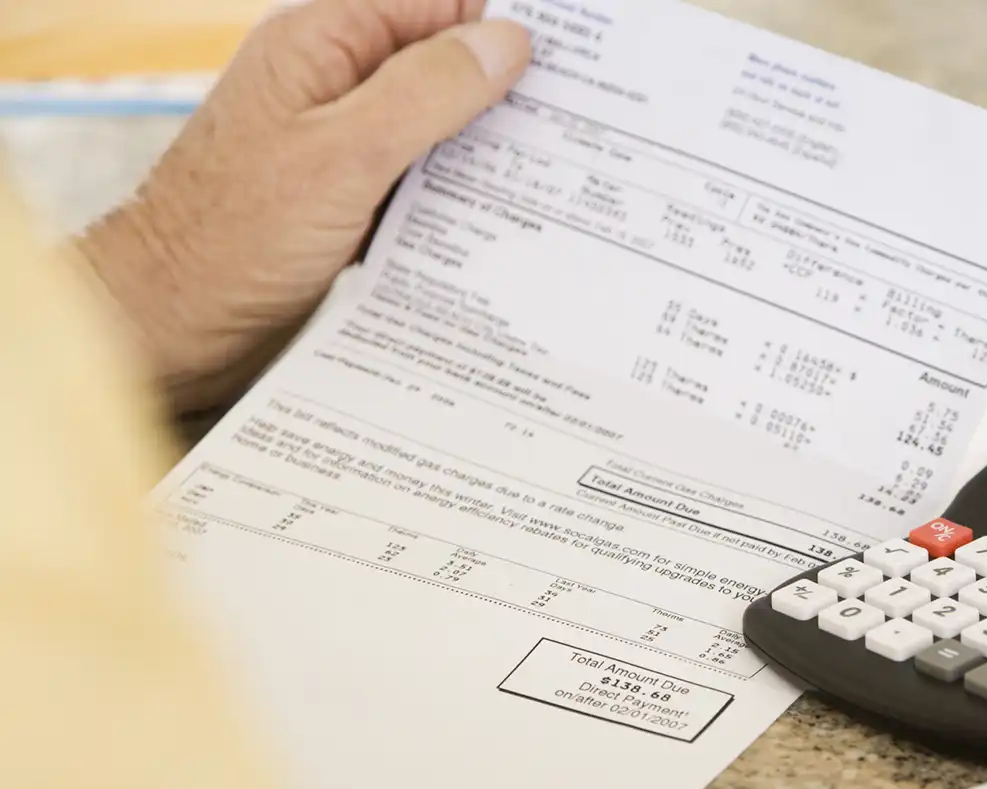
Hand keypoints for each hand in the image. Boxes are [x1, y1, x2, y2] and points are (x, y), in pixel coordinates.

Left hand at [76, 0, 532, 412]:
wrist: (170, 323)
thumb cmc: (231, 238)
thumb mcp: (343, 155)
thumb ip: (426, 93)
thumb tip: (506, 44)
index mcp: (322, 44)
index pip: (437, 5)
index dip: (503, 26)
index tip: (574, 62)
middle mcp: (332, 85)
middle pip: (443, 67)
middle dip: (507, 96)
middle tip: (581, 130)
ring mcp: (339, 145)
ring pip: (437, 131)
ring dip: (488, 157)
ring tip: (557, 183)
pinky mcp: (346, 202)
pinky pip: (420, 184)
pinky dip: (458, 202)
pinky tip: (501, 229)